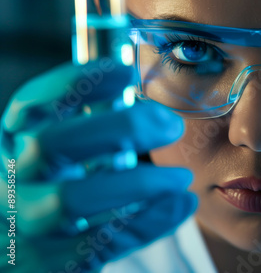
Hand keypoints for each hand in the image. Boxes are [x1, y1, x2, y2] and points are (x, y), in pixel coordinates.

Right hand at [0, 60, 196, 272]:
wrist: (24, 250)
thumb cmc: (57, 186)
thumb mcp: (66, 152)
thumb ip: (97, 125)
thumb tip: (147, 92)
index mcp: (16, 142)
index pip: (32, 105)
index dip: (74, 83)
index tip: (125, 69)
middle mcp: (15, 178)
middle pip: (53, 144)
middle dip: (119, 128)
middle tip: (171, 125)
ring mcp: (26, 221)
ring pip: (71, 199)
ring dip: (137, 184)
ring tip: (182, 177)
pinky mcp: (48, 260)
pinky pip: (99, 242)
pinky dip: (146, 221)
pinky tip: (181, 203)